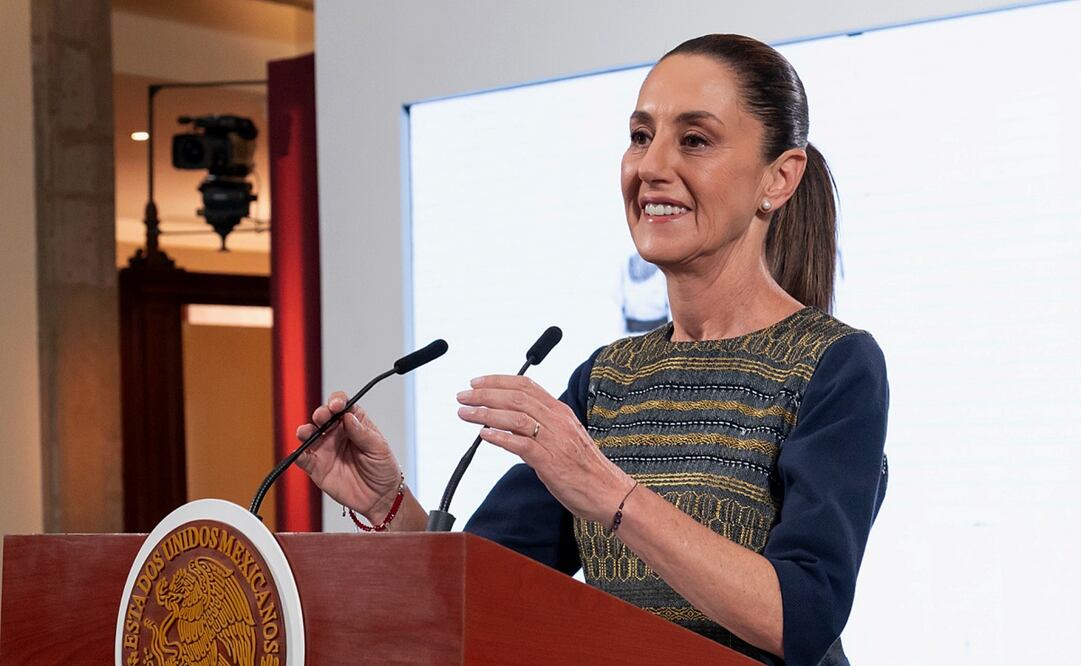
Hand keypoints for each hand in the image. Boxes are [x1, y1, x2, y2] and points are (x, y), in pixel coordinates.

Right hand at [294, 391, 401, 519]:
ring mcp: (326, 449)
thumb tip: (349, 416)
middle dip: (321, 414)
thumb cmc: (383, 469)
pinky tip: (300, 453)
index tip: (337, 405)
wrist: (380, 497)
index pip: (342, 406)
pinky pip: (303, 459)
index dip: (337, 401)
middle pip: (323, 416)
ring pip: (309, 434)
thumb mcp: (379, 448)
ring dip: (306, 430)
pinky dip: (298, 455)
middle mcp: (337, 433)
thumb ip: (362, 433)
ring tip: (307, 432)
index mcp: (354, 423)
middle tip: (323, 418)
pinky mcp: (317, 467)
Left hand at [456, 376, 632, 524]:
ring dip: (486, 413)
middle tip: (462, 396)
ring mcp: (554, 440)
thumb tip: (506, 422)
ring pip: (516, 417)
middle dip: (485, 394)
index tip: (476, 382)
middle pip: (516, 397)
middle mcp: (557, 420)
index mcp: (559, 411)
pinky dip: (500, 437)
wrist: (608, 492)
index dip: (498, 380)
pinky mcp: (551, 462)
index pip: (526, 385)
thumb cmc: (584, 468)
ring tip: (465, 413)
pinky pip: (521, 444)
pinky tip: (484, 435)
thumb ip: (538, 426)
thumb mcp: (562, 437)